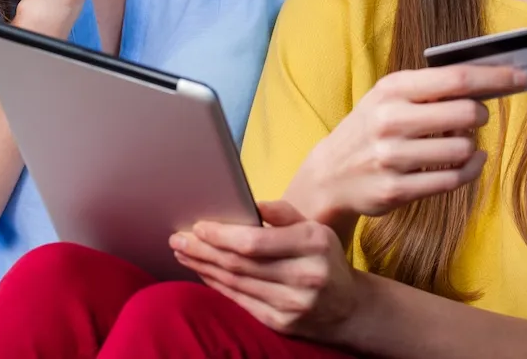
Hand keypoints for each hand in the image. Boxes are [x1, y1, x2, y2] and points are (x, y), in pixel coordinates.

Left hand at [172, 200, 358, 341]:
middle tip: (177, 238)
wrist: (349, 308)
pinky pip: (240, 301)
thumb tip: (250, 202)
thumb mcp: (315, 229)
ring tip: (182, 253)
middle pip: (240, 263)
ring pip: (236, 283)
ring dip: (204, 267)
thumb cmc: (324, 259)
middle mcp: (304, 276)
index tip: (198, 226)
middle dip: (203, 250)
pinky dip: (217, 285)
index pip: (255, 241)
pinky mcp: (281, 323)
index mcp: (312, 244)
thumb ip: (284, 213)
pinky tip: (203, 272)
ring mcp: (292, 304)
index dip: (222, 235)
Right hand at [285, 64, 526, 235]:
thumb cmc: (371, 129)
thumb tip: (489, 79)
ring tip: (457, 142)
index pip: (456, 78)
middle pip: (466, 112)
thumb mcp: (389, 98)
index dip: (495, 77)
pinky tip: (470, 161)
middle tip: (476, 116)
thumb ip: (431, 89)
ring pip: (463, 147)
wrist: (329, 176)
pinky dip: (471, 169)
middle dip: (480, 114)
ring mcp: (392, 156)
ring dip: (470, 145)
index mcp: (391, 89)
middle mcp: (389, 119)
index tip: (522, 76)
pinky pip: (455, 178)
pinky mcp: (398, 189)